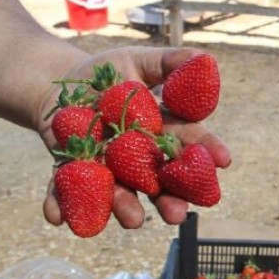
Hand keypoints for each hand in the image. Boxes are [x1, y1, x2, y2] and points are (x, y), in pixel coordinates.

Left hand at [36, 47, 231, 228]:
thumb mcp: (138, 60)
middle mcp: (138, 158)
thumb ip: (170, 62)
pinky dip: (58, 204)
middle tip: (178, 214)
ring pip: (118, 192)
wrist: (60, 84)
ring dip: (125, 208)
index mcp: (160, 132)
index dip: (206, 151)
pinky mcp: (70, 172)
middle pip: (159, 181)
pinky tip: (54, 216)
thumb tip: (203, 58)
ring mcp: (106, 168)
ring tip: (132, 220)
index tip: (223, 160)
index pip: (188, 143)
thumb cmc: (106, 73)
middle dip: (169, 200)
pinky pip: (64, 191)